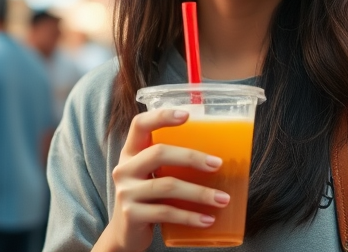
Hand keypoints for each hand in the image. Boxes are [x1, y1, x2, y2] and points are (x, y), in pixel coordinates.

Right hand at [97, 109, 229, 251]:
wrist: (125, 233)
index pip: (140, 124)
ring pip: (167, 186)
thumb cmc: (148, 197)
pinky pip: (166, 213)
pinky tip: (207, 219)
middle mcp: (125, 168)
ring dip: (199, 193)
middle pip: (158, 153)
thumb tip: (217, 156)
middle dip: (192, 157)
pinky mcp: (131, 215)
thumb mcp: (151, 174)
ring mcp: (126, 192)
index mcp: (131, 152)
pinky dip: (190, 217)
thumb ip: (170, 162)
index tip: (187, 114)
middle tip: (218, 164)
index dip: (161, 116)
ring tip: (222, 199)